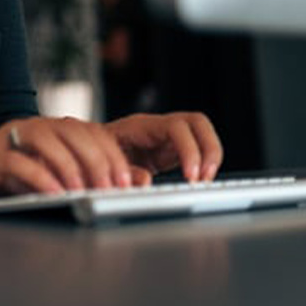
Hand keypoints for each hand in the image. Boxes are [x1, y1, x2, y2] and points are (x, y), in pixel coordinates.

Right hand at [0, 116, 135, 199]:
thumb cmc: (4, 180)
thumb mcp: (50, 178)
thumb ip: (82, 179)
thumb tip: (126, 185)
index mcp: (53, 130)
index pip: (92, 132)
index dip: (113, 156)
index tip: (125, 183)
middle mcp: (34, 127)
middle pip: (75, 131)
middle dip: (97, 162)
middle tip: (108, 190)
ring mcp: (11, 138)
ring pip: (48, 140)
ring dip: (70, 167)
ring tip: (82, 192)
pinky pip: (19, 162)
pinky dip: (40, 178)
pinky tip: (53, 194)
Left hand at [105, 112, 222, 183]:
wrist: (94, 150)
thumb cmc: (98, 153)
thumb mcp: (106, 164)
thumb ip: (125, 172)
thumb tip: (146, 181)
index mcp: (142, 125)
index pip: (176, 127)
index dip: (189, 149)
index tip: (190, 176)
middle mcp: (160, 127)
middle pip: (198, 123)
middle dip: (210, 150)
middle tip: (205, 178)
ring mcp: (169, 137)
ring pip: (203, 133)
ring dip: (211, 157)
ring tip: (204, 182)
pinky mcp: (174, 149)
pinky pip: (199, 149)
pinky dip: (205, 164)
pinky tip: (198, 181)